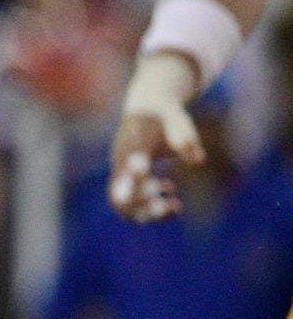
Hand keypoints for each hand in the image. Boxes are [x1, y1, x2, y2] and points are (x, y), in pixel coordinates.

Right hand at [108, 52, 202, 221]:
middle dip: (143, 205)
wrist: (146, 106)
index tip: (140, 199)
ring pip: (125, 205)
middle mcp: (121, 163)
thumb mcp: (175, 117)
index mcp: (130, 146)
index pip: (124, 170)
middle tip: (173, 206)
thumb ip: (184, 136)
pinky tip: (175, 202)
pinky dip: (152, 207)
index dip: (128, 186)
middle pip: (120, 195)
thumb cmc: (163, 112)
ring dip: (148, 212)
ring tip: (176, 207)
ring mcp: (123, 173)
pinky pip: (134, 203)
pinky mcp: (130, 179)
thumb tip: (198, 160)